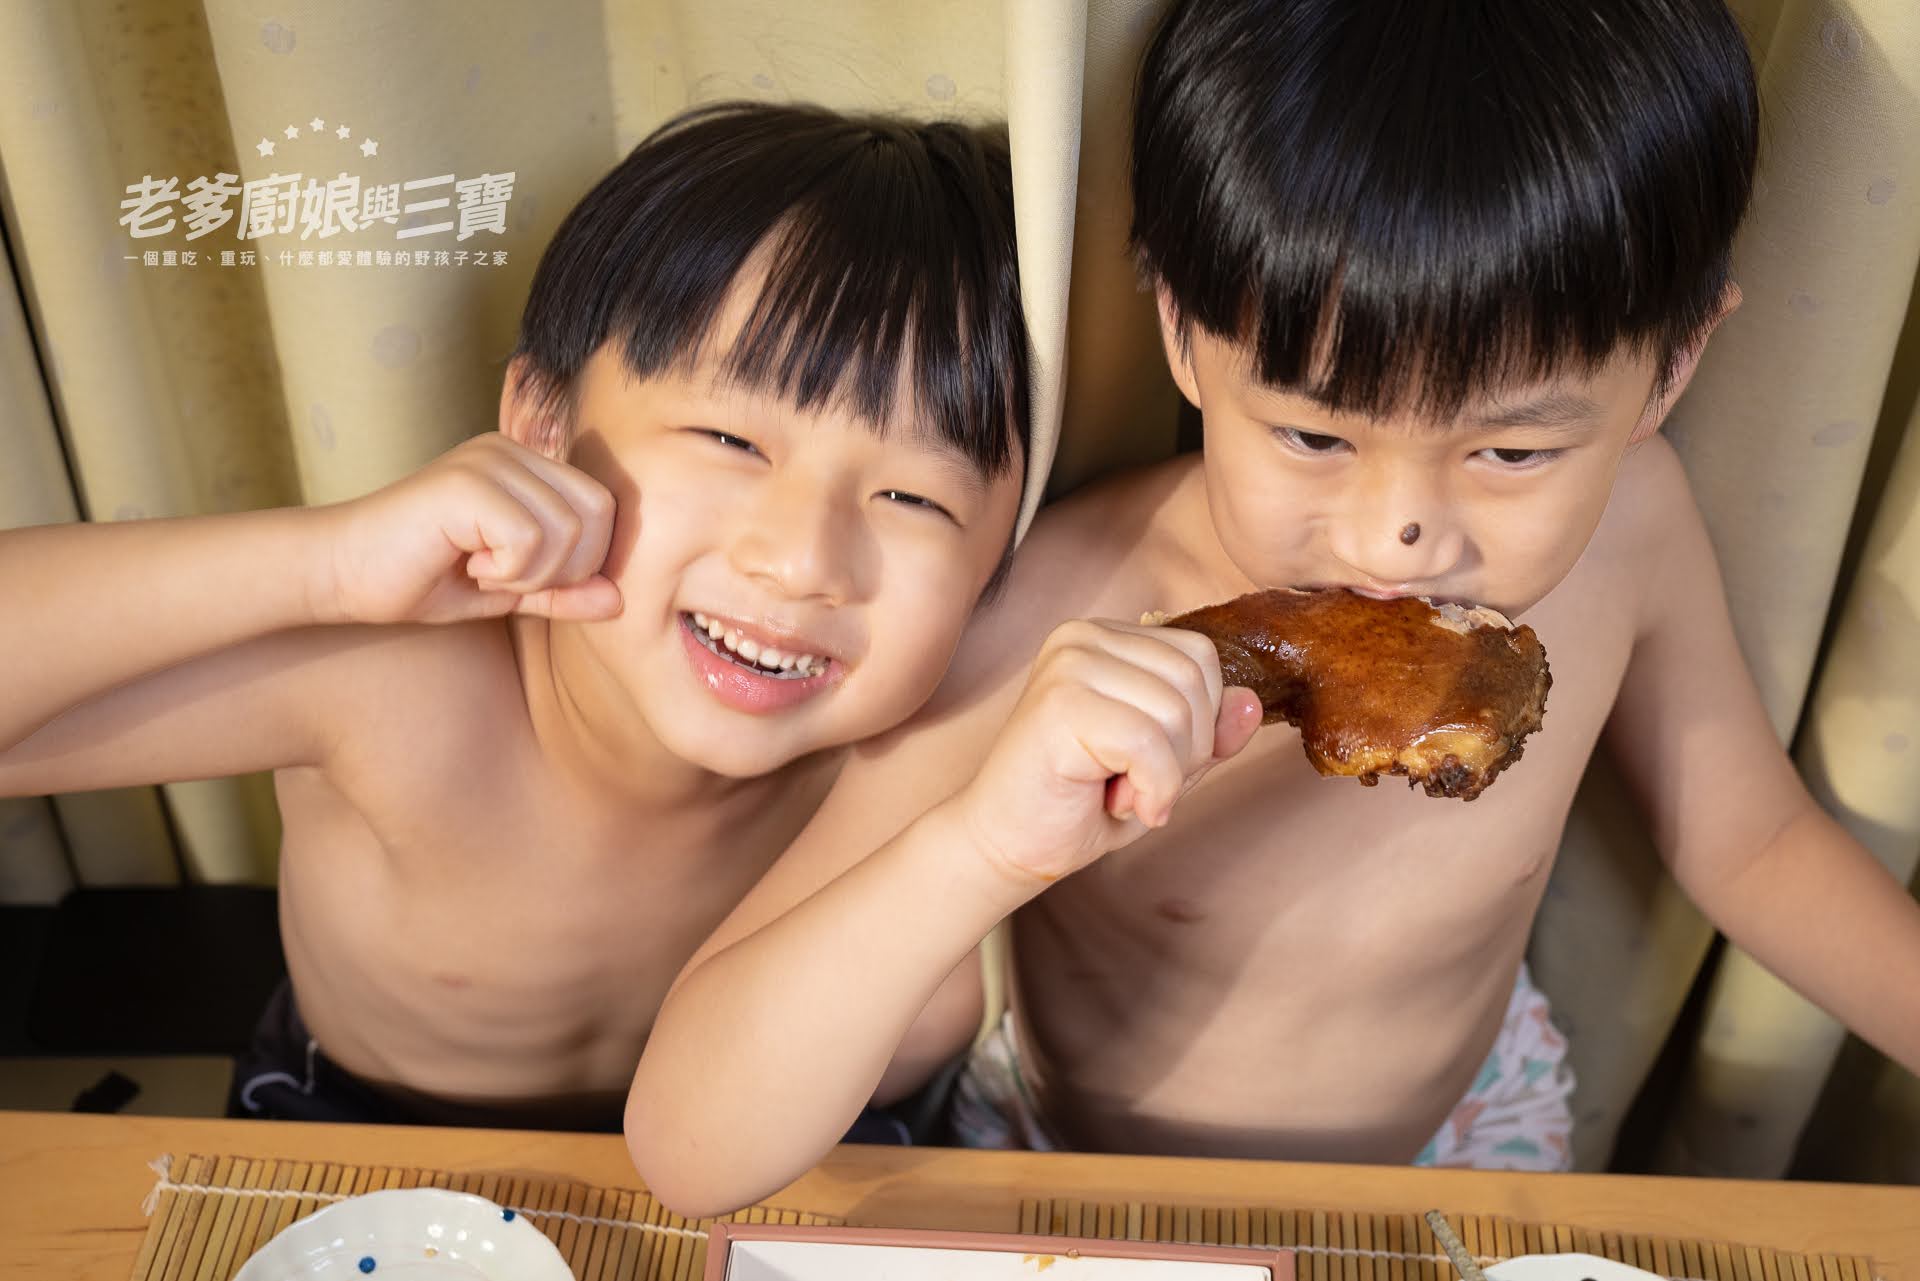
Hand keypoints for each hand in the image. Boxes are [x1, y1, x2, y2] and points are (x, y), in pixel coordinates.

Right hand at [319, 433, 621, 624]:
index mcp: (527, 465)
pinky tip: (466, 564)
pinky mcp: (465, 482)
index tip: (524, 577)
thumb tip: (620, 601)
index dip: (582, 561)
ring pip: (568, 529)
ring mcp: (488, 459)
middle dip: (564, 569)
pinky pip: (529, 539)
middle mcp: (511, 450)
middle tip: (505, 578)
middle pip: (599, 515)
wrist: (340, 574)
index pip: (605, 508)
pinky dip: (507, 572)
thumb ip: (564, 591)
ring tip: (481, 569)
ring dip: (530, 574)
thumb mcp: (508, 592)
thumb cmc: (421, 579)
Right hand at [956, 619, 1262, 885]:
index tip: (1152, 764)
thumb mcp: (1165, 765)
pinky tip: (1115, 803)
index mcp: (1107, 638)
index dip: (1200, 723)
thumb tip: (1252, 701)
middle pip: (1194, 680)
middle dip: (1187, 750)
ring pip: (1176, 712)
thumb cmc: (1079, 804)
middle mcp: (1082, 636)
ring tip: (1119, 791)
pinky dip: (1151, 789)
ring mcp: (1067, 664)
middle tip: (1137, 784)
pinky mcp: (1059, 703)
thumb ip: (1209, 733)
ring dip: (1167, 775)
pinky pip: (1148, 743)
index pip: (1199, 656)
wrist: (1005, 845)